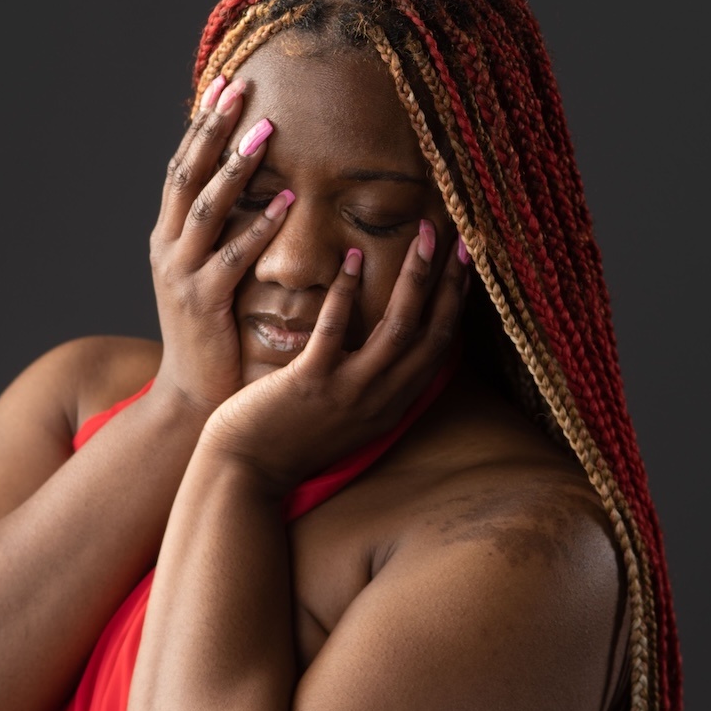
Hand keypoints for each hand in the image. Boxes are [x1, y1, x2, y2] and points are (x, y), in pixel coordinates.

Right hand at [148, 76, 287, 415]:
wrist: (193, 397)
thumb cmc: (213, 334)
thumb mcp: (210, 274)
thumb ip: (224, 235)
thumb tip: (256, 189)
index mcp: (168, 238)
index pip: (182, 167)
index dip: (201, 124)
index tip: (223, 83)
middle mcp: (167, 248)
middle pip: (187, 174)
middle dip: (212, 128)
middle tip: (239, 87)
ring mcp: (181, 275)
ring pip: (206, 208)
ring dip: (236, 167)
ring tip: (266, 131)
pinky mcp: (203, 303)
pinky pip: (232, 256)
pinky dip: (258, 226)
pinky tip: (286, 202)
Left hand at [199, 221, 470, 495]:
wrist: (245, 474)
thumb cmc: (290, 439)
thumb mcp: (349, 418)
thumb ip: (374, 385)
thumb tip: (391, 346)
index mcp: (393, 405)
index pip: (439, 348)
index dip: (457, 305)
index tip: (465, 266)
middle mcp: (381, 399)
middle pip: (432, 334)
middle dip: (450, 283)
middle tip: (459, 238)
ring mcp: (349, 392)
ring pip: (396, 328)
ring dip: (414, 278)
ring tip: (423, 236)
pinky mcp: (311, 383)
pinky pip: (335, 331)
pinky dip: (347, 293)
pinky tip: (352, 258)